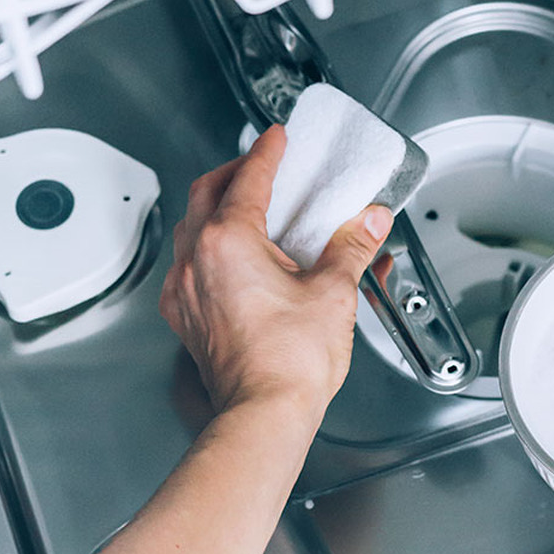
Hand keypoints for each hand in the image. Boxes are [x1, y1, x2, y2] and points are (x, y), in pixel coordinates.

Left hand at [160, 125, 392, 419]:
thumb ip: (351, 247)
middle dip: (233, 172)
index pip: (248, 178)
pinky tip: (230, 259)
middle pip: (206, 193)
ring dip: (215, 208)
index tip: (278, 138)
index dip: (268, 153)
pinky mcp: (185, 317)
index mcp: (229, 241)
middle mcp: (196, 260)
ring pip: (190, 228)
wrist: (263, 414)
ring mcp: (184, 290)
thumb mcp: (333, 292)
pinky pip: (187, 265)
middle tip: (260, 164)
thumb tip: (369, 221)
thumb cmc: (289, 362)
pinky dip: (207, 247)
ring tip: (245, 206)